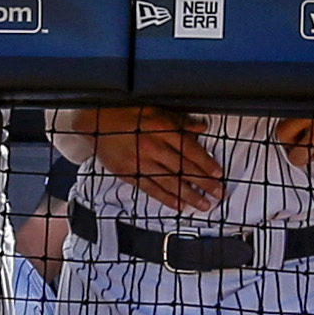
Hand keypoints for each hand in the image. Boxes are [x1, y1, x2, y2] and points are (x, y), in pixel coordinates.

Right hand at [61, 105, 227, 214]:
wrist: (94, 120)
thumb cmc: (127, 112)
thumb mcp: (155, 109)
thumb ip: (180, 121)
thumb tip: (202, 129)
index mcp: (162, 129)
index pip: (189, 150)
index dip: (206, 163)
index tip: (218, 174)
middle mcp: (153, 146)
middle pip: (183, 168)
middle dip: (203, 183)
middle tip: (218, 194)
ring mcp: (140, 161)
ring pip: (169, 181)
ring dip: (188, 195)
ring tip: (203, 205)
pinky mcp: (129, 173)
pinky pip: (151, 188)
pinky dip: (166, 198)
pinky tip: (179, 205)